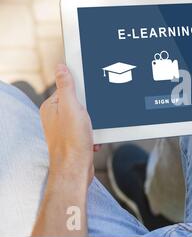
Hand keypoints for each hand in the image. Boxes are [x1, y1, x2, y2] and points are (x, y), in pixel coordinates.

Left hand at [40, 64, 98, 187]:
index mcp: (51, 107)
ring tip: (92, 130)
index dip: (82, 91)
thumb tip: (61, 67)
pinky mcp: (74, 139)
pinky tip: (93, 139)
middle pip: (79, 102)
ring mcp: (65, 129)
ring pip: (87, 117)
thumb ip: (66, 86)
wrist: (76, 169)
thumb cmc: (72, 141)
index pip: (69, 88)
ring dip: (95, 123)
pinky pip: (89, 129)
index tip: (90, 95)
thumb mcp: (71, 107)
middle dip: (91, 109)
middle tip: (92, 115)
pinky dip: (95, 133)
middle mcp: (56, 118)